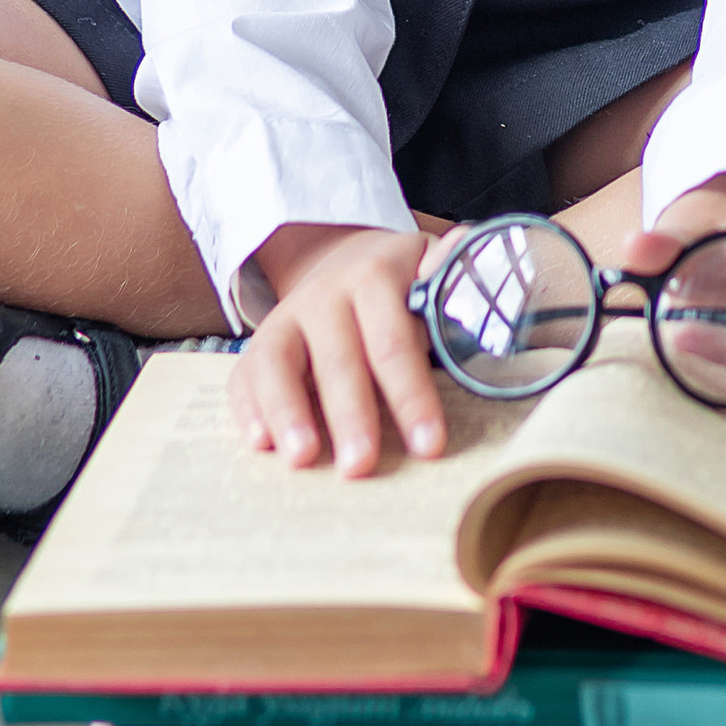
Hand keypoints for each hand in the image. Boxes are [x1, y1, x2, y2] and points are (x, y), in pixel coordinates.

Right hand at [230, 220, 443, 476]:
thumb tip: (479, 260)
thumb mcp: (432, 268)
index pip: (394, 341)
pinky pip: (245, 374)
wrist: (342, 258)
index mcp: (375, 276)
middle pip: (338, 359)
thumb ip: (452, 276)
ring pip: (278, 362)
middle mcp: (325, 294)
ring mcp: (285, 317)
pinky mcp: (260, 343)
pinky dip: (248, 408)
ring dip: (289, 412)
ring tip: (303, 459)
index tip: (429, 445)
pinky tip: (259, 444)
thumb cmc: (401, 284)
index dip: (411, 395)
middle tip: (360, 467)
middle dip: (351, 415)